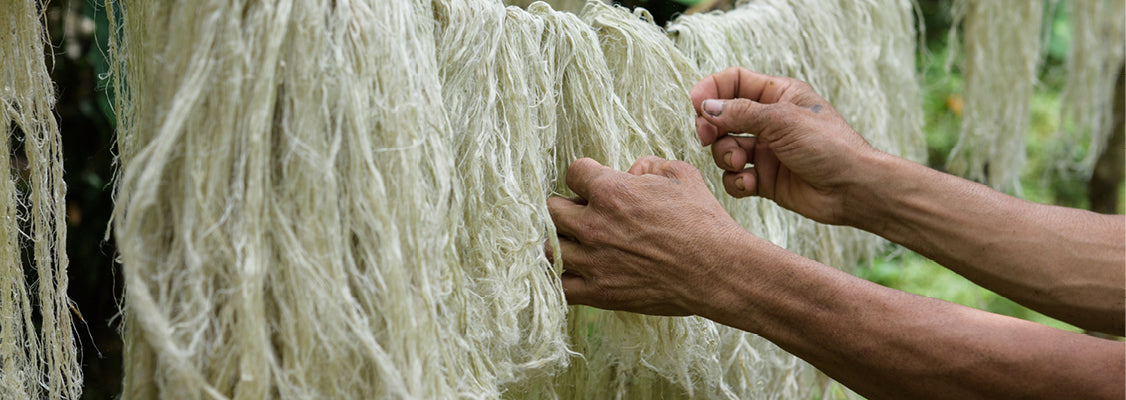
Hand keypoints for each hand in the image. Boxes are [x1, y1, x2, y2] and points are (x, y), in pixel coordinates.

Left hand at [546, 156, 749, 315]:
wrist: (718, 271)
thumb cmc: (703, 221)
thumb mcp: (681, 175)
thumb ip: (648, 165)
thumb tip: (631, 171)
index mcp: (610, 191)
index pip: (573, 172)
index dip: (586, 175)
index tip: (596, 184)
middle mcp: (594, 225)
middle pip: (551, 209)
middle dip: (566, 205)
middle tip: (584, 212)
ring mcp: (593, 261)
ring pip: (549, 247)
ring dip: (560, 240)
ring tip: (576, 241)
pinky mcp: (599, 293)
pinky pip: (559, 286)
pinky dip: (561, 277)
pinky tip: (574, 270)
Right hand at [690, 67, 882, 224]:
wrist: (853, 188)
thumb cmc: (828, 145)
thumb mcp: (782, 120)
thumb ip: (740, 113)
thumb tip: (705, 108)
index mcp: (779, 95)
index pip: (735, 82)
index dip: (712, 90)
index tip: (696, 104)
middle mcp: (770, 121)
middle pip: (723, 116)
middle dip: (712, 127)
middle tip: (707, 137)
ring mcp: (766, 151)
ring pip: (726, 148)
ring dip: (726, 156)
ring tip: (742, 163)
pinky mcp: (765, 179)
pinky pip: (736, 177)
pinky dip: (737, 181)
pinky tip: (750, 184)